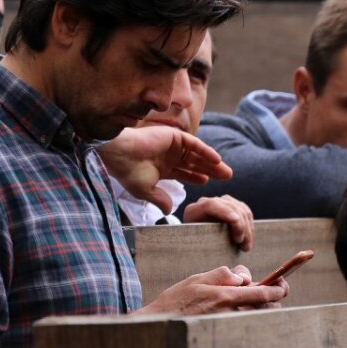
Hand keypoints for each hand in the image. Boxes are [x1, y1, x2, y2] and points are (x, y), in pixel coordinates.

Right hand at [99, 126, 232, 213]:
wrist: (119, 154)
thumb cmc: (128, 172)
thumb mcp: (146, 191)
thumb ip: (160, 199)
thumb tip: (169, 211)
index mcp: (161, 168)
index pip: (184, 173)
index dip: (196, 177)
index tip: (208, 183)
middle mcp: (168, 156)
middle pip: (194, 164)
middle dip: (211, 171)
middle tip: (227, 178)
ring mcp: (171, 146)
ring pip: (197, 155)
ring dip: (212, 163)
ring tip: (227, 172)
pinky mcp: (173, 136)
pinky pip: (194, 144)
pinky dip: (206, 151)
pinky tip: (217, 160)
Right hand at [138, 265, 287, 315]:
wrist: (161, 324)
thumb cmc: (177, 300)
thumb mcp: (198, 278)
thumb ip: (222, 275)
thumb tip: (243, 277)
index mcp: (226, 296)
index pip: (262, 294)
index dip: (277, 289)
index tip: (283, 285)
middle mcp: (231, 313)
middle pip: (266, 307)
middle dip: (273, 299)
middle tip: (273, 290)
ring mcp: (230, 325)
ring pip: (258, 316)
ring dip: (263, 307)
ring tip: (256, 299)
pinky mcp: (226, 333)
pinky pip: (247, 324)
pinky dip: (251, 316)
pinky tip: (244, 311)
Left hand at [183, 195, 254, 251]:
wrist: (194, 244)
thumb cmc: (194, 249)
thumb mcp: (195, 249)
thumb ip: (204, 249)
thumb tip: (218, 258)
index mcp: (194, 211)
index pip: (211, 205)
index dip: (224, 211)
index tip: (235, 221)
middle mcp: (206, 203)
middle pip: (230, 207)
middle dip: (241, 226)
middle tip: (243, 246)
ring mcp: (220, 203)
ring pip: (241, 209)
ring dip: (247, 229)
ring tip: (246, 247)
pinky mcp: (231, 207)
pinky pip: (245, 212)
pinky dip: (249, 225)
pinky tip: (248, 238)